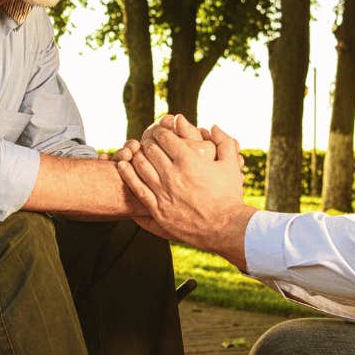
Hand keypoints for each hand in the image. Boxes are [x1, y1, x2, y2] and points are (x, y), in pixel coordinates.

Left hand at [116, 122, 253, 267]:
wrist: (224, 228)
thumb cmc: (229, 195)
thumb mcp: (231, 165)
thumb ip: (224, 141)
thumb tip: (212, 126)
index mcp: (189, 160)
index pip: (165, 137)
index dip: (160, 130)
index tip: (161, 131)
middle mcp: (173, 175)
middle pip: (150, 149)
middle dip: (148, 140)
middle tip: (147, 139)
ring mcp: (163, 193)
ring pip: (140, 166)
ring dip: (136, 155)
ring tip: (136, 151)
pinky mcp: (157, 210)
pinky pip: (136, 188)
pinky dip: (127, 174)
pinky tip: (122, 166)